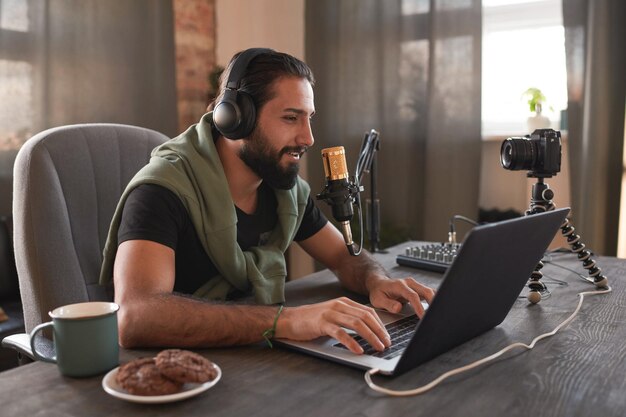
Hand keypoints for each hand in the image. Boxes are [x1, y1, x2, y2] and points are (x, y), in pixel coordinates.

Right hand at [275, 297, 390, 353]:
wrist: (290, 319)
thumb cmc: (312, 320)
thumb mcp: (334, 314)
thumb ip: (348, 318)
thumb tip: (368, 331)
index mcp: (344, 302)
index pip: (368, 312)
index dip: (380, 325)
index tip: (387, 336)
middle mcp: (339, 305)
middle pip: (365, 317)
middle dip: (379, 331)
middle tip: (387, 343)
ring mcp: (330, 313)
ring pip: (356, 324)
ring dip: (370, 336)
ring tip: (378, 346)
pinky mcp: (322, 323)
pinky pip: (340, 333)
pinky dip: (351, 342)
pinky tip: (358, 349)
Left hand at [366, 275, 435, 317]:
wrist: (379, 284)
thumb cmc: (378, 292)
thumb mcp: (378, 299)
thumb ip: (388, 304)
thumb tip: (398, 308)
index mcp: (400, 285)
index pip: (413, 296)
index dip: (419, 306)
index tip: (423, 317)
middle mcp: (409, 283)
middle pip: (426, 291)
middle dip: (433, 303)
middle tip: (436, 317)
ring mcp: (415, 285)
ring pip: (430, 291)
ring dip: (436, 302)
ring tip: (439, 315)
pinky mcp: (419, 288)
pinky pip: (430, 293)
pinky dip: (435, 300)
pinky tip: (438, 309)